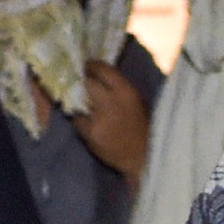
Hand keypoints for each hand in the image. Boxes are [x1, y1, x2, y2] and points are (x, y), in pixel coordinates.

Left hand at [71, 61, 150, 179]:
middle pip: (88, 83)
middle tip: (84, 82)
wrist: (145, 157)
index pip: (102, 70)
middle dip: (85, 82)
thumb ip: (120, 88)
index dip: (92, 66)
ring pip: (79, 101)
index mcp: (127, 92)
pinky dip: (81, 120)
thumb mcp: (138, 100)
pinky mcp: (91, 135)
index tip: (88, 67)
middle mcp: (111, 103)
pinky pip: (78, 121)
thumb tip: (100, 76)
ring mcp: (98, 120)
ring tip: (86, 104)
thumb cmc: (145, 127)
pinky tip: (89, 123)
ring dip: (81, 102)